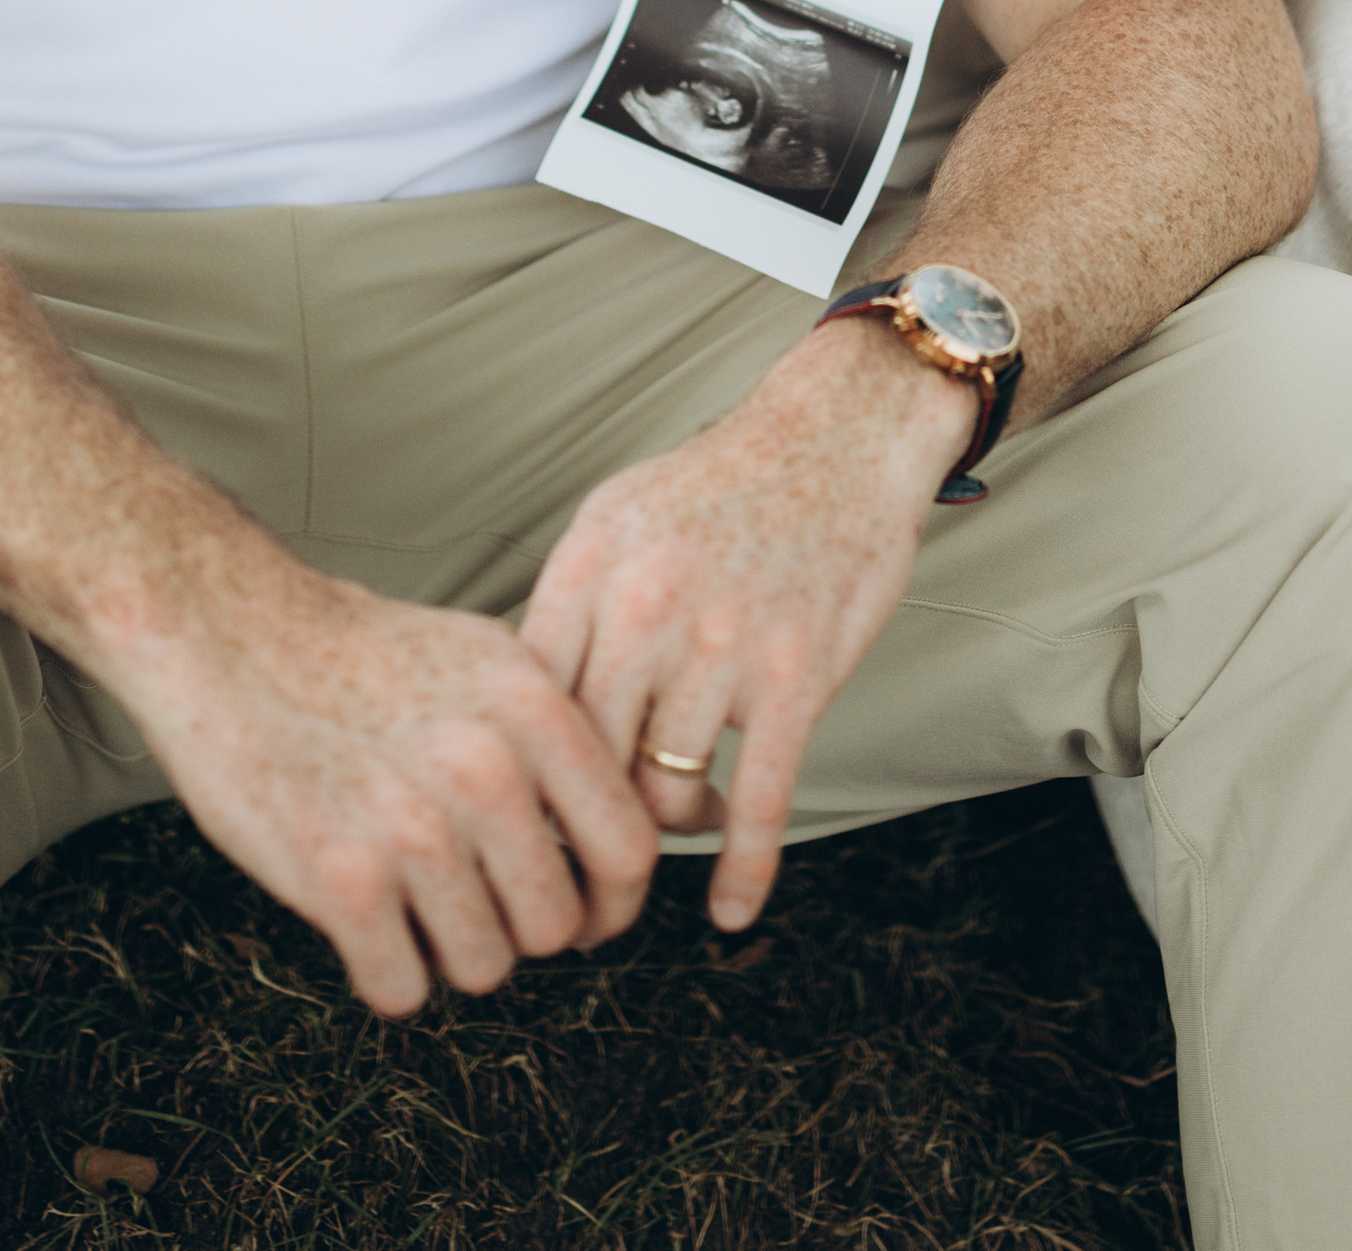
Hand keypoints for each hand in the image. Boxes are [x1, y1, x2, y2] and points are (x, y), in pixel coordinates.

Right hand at [99, 528, 657, 1016]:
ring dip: (450, 951)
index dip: (615, 903)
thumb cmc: (373, 657)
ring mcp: (412, 826)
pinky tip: (365, 922)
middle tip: (475, 900)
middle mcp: (486, 767)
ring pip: (483, 966)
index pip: (630, 851)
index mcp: (535, 709)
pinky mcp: (338, 878)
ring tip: (413, 897)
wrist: (234, 634)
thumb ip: (588, 738)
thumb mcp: (497, 664)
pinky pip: (401, 988)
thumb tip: (718, 809)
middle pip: (557, 924)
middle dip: (523, 930)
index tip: (584, 914)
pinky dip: (386, 972)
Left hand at [519, 322, 971, 933]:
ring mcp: (722, 643)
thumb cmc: (718, 487)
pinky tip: (732, 912)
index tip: (514, 825)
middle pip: (586, 762)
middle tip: (579, 881)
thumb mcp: (616, 519)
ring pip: (664, 791)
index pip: (526, 704)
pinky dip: (745, 871)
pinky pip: (759, 800)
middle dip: (579, 836)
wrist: (837, 438)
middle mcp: (645, 606)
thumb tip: (515, 716)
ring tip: (672, 836)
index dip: (518, 778)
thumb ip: (567, 610)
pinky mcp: (795, 675)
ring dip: (667, 832)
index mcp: (589, 566)